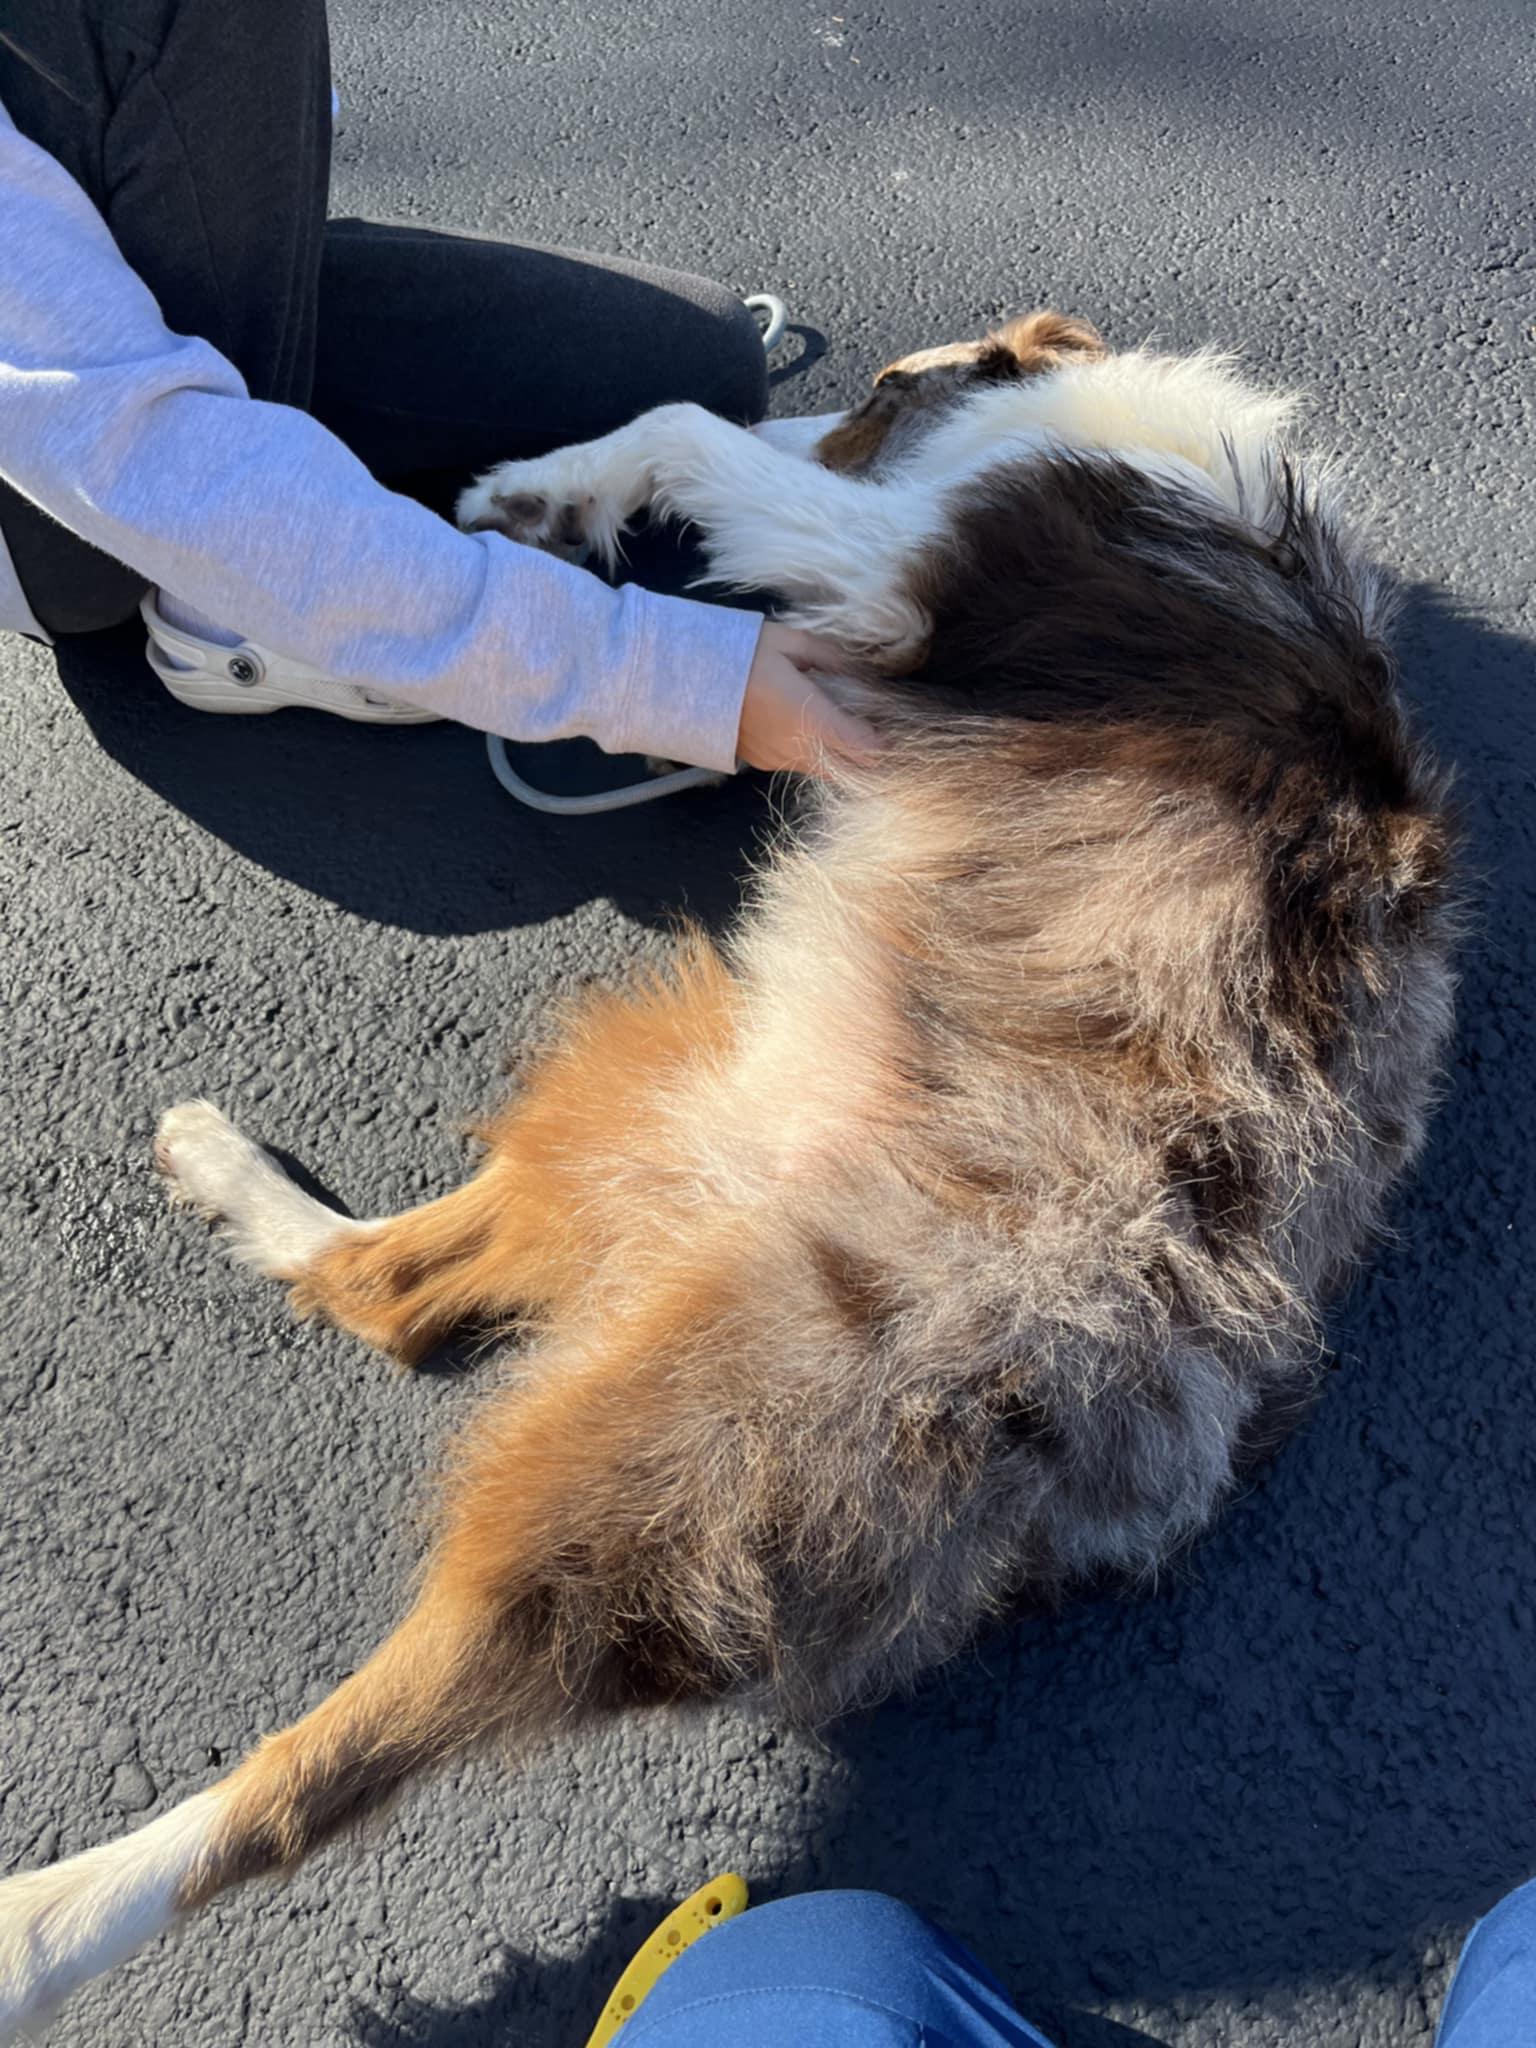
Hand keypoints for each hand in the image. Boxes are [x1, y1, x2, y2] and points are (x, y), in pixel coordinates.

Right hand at [736, 623, 881, 775]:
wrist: (682, 678)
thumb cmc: (738, 652)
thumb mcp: (790, 642)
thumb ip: (831, 656)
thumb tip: (860, 669)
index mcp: (809, 716)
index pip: (863, 748)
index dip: (884, 744)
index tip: (892, 729)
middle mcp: (797, 747)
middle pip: (849, 768)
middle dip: (865, 753)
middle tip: (874, 729)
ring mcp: (778, 759)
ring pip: (824, 769)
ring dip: (838, 754)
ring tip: (841, 724)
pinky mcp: (762, 762)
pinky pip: (799, 763)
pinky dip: (812, 751)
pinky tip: (806, 726)